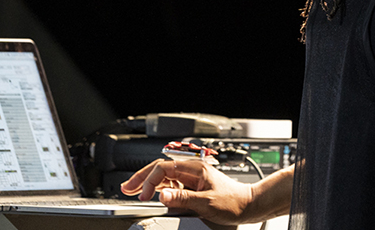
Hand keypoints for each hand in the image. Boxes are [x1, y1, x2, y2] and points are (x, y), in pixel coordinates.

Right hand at [119, 158, 251, 225]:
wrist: (248, 205)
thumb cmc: (233, 202)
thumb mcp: (206, 203)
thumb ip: (182, 199)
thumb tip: (161, 195)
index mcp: (195, 169)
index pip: (164, 168)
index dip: (150, 180)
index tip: (144, 195)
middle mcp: (192, 170)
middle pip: (161, 169)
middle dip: (142, 177)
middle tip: (126, 187)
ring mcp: (192, 177)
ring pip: (164, 176)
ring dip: (148, 182)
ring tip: (133, 190)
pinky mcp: (193, 186)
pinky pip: (171, 183)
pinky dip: (158, 188)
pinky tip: (151, 193)